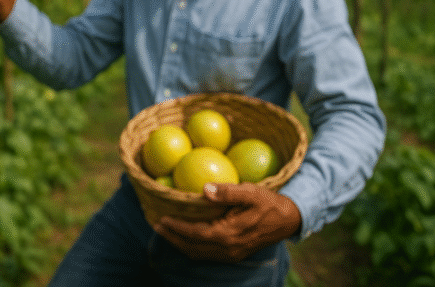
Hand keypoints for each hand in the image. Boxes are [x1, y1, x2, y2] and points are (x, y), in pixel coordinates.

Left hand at [154, 183, 301, 262]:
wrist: (288, 221)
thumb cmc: (268, 202)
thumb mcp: (251, 192)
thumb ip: (228, 191)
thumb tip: (205, 189)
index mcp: (229, 234)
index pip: (195, 234)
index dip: (176, 228)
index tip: (160, 219)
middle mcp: (227, 249)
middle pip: (192, 248)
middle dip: (172, 238)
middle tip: (155, 225)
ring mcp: (231, 254)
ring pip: (198, 253)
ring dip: (179, 243)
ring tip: (164, 231)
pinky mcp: (233, 254)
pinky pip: (206, 254)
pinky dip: (191, 246)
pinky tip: (184, 236)